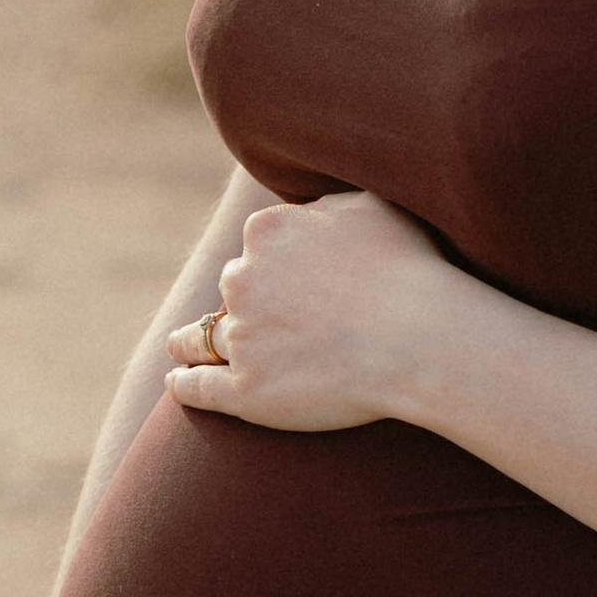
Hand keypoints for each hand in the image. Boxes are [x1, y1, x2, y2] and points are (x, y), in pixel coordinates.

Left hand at [164, 188, 449, 432]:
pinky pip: (198, 387)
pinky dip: (184, 384)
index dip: (275, 261)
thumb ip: (325, 206)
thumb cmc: (408, 269)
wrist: (420, 338)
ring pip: (200, 337)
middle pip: (233, 288)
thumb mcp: (370, 206)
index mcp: (267, 231)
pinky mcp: (244, 391)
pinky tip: (177, 383)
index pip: (258, 244)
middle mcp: (242, 280)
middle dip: (244, 299)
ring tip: (182, 349)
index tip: (289, 277)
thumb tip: (306, 213)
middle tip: (263, 319)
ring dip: (191, 341)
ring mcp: (240, 337)